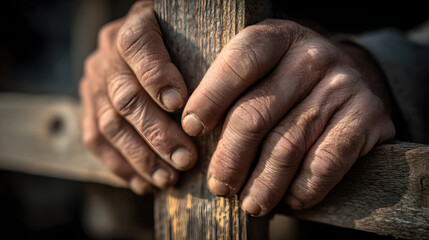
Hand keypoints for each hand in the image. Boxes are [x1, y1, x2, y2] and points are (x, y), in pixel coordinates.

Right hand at [79, 1, 196, 193]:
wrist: (146, 46)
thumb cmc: (182, 45)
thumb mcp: (192, 35)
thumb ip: (198, 51)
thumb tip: (217, 95)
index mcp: (134, 25)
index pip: (137, 44)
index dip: (155, 75)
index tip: (179, 103)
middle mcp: (108, 54)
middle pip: (126, 96)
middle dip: (157, 133)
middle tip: (186, 159)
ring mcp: (94, 82)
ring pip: (111, 124)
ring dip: (141, 157)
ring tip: (170, 178)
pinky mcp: (88, 107)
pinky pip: (97, 140)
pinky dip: (121, 166)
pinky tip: (145, 183)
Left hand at [182, 19, 394, 215]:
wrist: (354, 77)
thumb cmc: (290, 82)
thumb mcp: (262, 70)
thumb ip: (231, 92)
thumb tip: (193, 134)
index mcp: (278, 37)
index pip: (238, 63)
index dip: (209, 99)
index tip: (191, 128)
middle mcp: (311, 57)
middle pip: (255, 114)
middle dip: (230, 158)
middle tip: (219, 186)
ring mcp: (342, 85)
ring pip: (287, 146)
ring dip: (263, 184)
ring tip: (249, 204)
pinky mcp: (368, 116)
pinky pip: (325, 163)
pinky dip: (302, 189)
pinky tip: (289, 201)